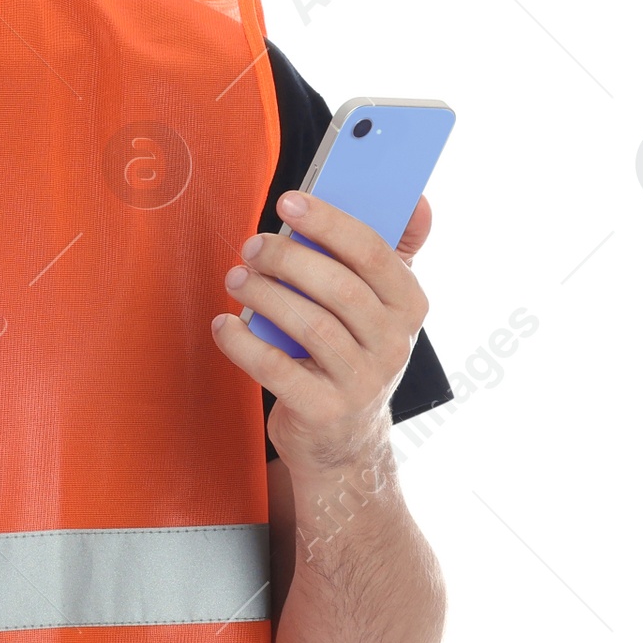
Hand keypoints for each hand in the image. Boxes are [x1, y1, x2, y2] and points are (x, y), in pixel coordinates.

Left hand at [211, 191, 432, 477]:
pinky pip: (277, 369)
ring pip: (310, 325)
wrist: (344, 441)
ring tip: (236, 279)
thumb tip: (417, 201)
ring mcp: (362, 382)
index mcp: (410, 305)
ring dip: (265, 295)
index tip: (287, 202)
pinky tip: (225, 325)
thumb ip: (394, 253)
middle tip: (251, 247)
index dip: (328, 222)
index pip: (374, 252)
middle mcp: (394, 344)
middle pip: (339, 288)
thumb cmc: (352, 354)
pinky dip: (243, 343)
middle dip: (288, 259)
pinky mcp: (325, 411)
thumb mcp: (381, 308)